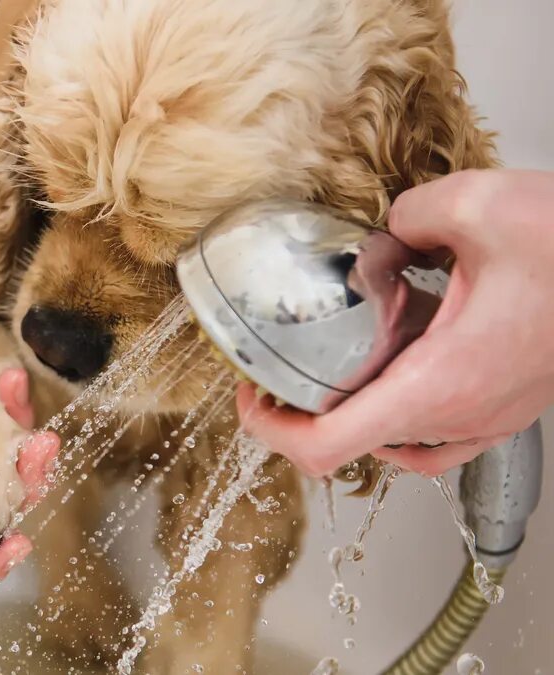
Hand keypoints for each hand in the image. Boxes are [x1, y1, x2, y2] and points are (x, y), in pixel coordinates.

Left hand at [239, 169, 553, 476]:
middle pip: (353, 447)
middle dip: (304, 412)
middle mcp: (461, 415)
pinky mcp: (506, 406)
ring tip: (330, 368)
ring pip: (397, 445)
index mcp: (439, 383)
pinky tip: (396, 363)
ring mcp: (488, 418)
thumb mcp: (474, 206)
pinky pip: (436, 433)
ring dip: (353, 413)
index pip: (328, 447)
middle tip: (279, 372)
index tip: (250, 399)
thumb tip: (387, 231)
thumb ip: (405, 216)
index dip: (271, 432)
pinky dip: (399, 411)